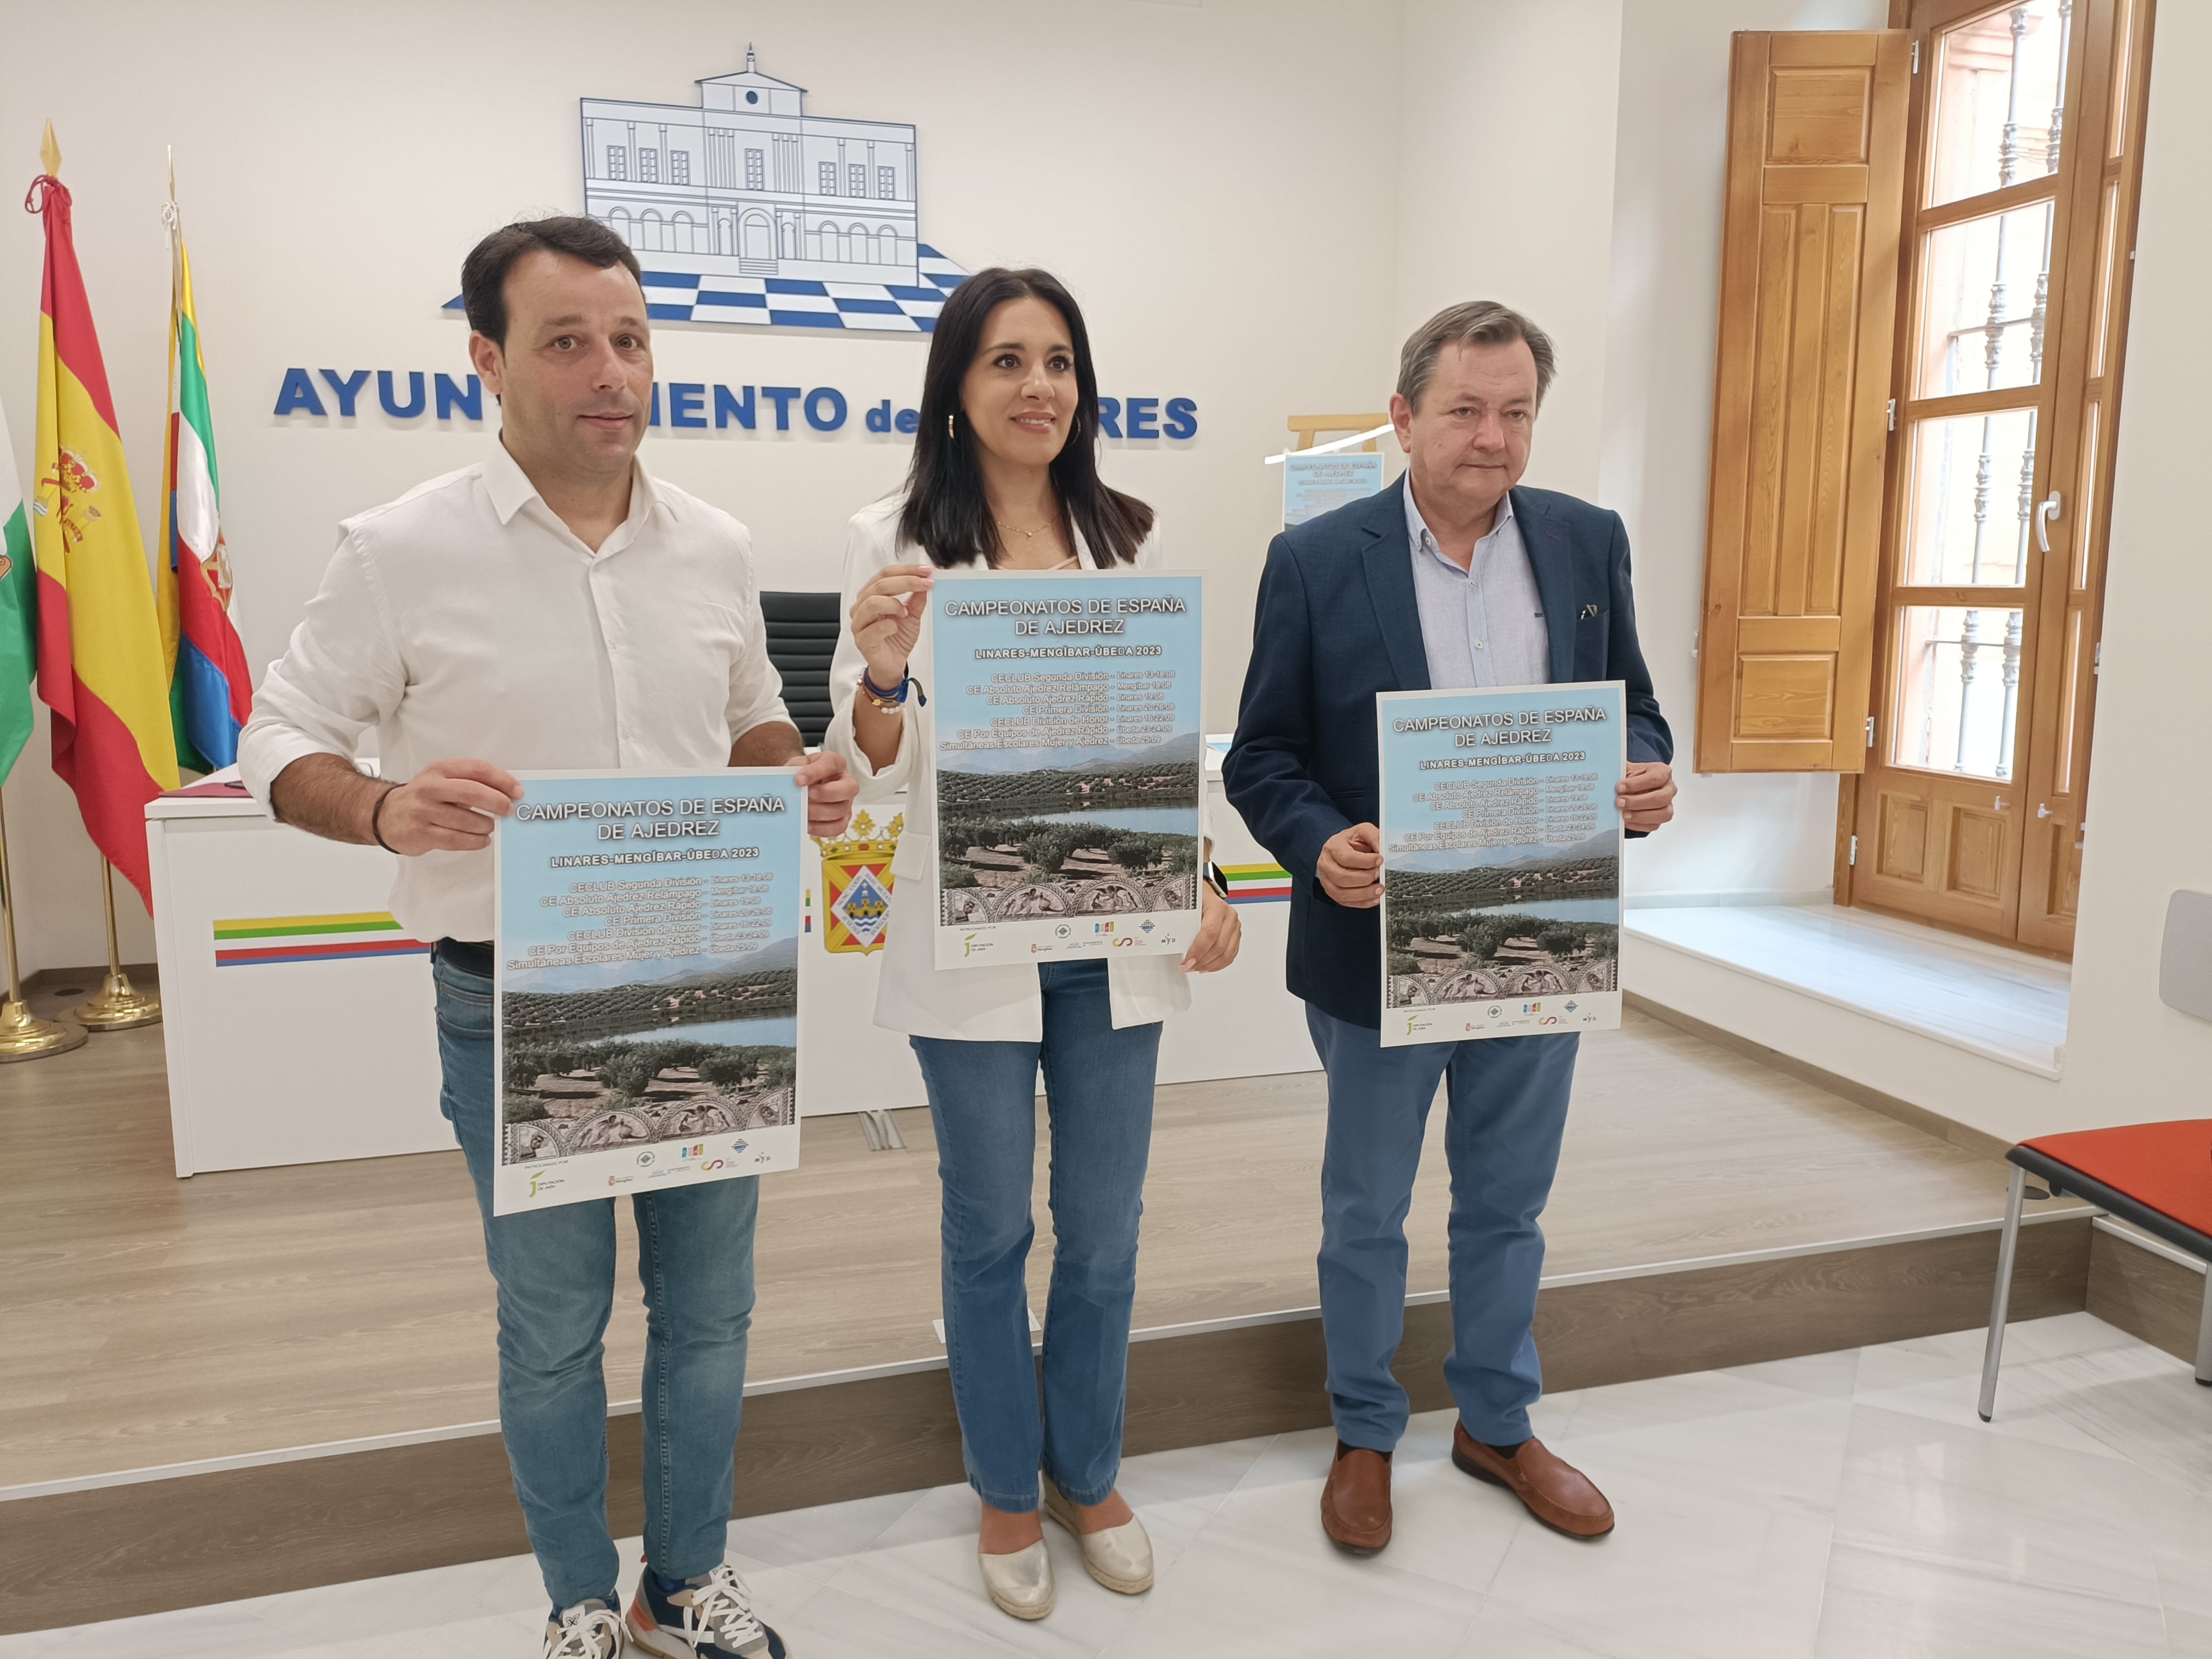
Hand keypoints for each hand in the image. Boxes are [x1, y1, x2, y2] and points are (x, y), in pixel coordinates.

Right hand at [376, 758, 521, 854]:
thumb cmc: (423, 797)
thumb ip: (470, 782)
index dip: (502, 780)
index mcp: (439, 769)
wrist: (386, 815)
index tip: (517, 791)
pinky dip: (475, 841)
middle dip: (497, 802)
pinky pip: (457, 840)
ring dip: (486, 825)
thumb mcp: (441, 779)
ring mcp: (424, 811)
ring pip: (467, 820)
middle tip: (508, 810)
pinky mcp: (421, 834)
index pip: (477, 768)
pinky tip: (482, 840)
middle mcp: (430, 788)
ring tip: (490, 826)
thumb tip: (507, 792)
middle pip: (473, 793)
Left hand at [795, 750, 857, 838]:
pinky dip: (821, 828)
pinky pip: (838, 827)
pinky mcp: (842, 818)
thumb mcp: (797, 765)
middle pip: (849, 788)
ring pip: (842, 810)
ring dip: (820, 812)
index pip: (831, 764)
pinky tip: (808, 823)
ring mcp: (846, 801)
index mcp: (835, 763)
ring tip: (803, 811)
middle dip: (827, 793)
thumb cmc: (802, 773)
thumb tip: (792, 784)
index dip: (816, 772)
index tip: (799, 779)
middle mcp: (846, 781)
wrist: (800, 784)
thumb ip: (795, 771)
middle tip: (808, 795)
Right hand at [851, 562, 933, 689]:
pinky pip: (874, 628)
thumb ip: (917, 598)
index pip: (885, 574)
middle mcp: (862, 606)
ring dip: (894, 604)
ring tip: (906, 612)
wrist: (892, 665)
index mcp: (871, 595)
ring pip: (873, 602)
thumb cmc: (897, 639)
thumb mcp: (913, 615)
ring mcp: (860, 623)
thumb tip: (925, 581)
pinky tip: (896, 628)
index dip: (906, 570)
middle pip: (880, 585)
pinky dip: (889, 625)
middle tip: (925, 584)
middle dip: (906, 581)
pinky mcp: (862, 640)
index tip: (926, 571)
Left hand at [1181, 884, 1241, 971]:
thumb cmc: (1196, 898)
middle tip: (1187, 967)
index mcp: (1217, 907)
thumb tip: (1172, 942)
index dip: (1199, 950)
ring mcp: (1235, 927)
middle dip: (1202, 961)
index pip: (1210, 933)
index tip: (1187, 961)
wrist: (1206, 893)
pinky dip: (1217, 965)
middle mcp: (1229, 917)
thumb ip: (1182, 923)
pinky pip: (1230, 955)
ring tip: (1195, 968)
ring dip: (1209, 965)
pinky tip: (1206, 966)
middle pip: (1219, 946)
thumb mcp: (1187, 906)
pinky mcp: (1236, 935)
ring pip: (1226, 954)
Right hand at [1317, 823, 1382, 908]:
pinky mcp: (1332, 891)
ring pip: (1342, 893)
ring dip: (1364, 894)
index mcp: (1333, 847)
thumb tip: (1382, 849)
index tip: (1380, 859)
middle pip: (1342, 877)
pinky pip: (1345, 902)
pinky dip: (1361, 903)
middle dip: (1364, 878)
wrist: (1340, 848)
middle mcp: (1326, 864)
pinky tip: (1374, 898)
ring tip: (1379, 889)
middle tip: (1379, 874)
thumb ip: (1374, 836)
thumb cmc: (1351, 841)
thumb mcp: (1362, 831)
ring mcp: (1327, 880)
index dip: (1364, 861)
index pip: (1346, 858)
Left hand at [1618, 761, 1676, 832]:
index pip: (1656, 778)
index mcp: (1662, 772)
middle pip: (1660, 798)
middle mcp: (1669, 788)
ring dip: (1640, 815)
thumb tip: (1610, 779)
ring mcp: (1667, 804)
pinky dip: (1639, 824)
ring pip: (1662, 814)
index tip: (1619, 787)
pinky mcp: (1661, 817)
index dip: (1637, 784)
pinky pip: (1654, 825)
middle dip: (1637, 802)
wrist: (1633, 786)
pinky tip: (1627, 820)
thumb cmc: (1632, 777)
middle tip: (1619, 802)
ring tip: (1624, 814)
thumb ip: (1621, 773)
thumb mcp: (1627, 770)